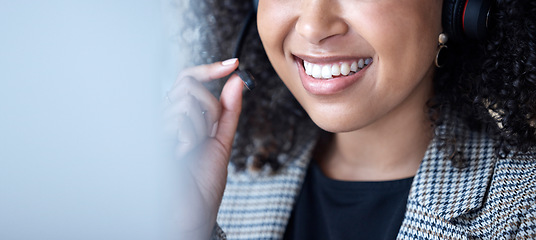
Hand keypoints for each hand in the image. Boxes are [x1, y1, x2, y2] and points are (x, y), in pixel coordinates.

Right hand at [165, 58, 242, 238]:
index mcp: (178, 117)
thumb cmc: (201, 183)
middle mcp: (163, 117)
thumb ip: (228, 112)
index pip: (188, 80)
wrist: (192, 213)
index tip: (234, 63)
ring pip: (188, 101)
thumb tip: (237, 81)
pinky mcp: (150, 136)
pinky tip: (182, 155)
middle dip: (211, 108)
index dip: (210, 68)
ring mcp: (154, 126)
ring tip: (191, 150)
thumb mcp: (221, 141)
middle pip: (190, 85)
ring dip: (201, 128)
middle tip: (207, 135)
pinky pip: (180, 120)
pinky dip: (191, 139)